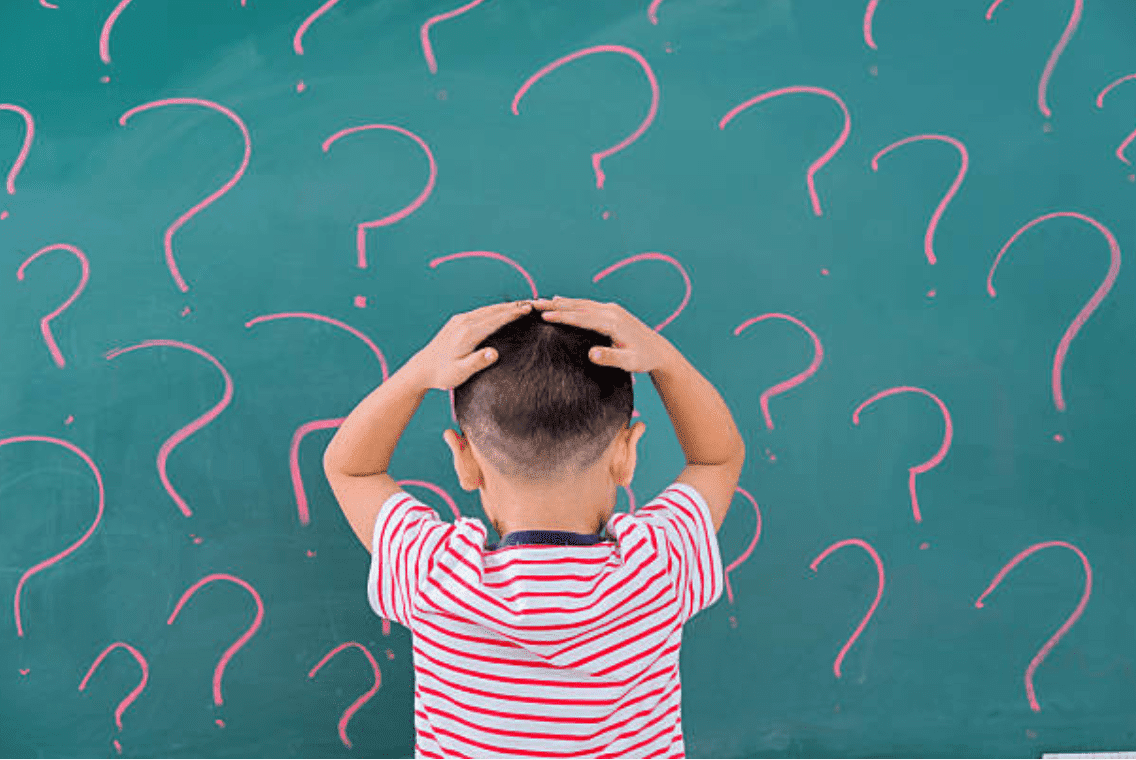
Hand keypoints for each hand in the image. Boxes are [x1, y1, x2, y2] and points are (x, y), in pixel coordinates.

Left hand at [412, 300, 532, 389]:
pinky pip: (479, 312)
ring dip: (504, 306)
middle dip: (512, 306)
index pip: (495, 320)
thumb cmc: (443, 374)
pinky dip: (493, 310)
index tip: (528, 309)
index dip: (513, 313)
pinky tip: (500, 311)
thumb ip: (478, 362)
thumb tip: (494, 352)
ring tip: (520, 305)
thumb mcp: (461, 372)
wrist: (422, 368)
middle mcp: (464, 323)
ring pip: (486, 309)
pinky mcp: (456, 322)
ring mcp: (459, 320)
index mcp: (468, 333)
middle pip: (493, 311)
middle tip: (531, 303)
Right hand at [532, 296, 670, 372]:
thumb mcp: (629, 363)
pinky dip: (570, 303)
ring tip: (539, 302)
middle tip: (532, 304)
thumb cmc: (643, 358)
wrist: (658, 350)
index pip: (582, 318)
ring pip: (581, 303)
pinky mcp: (611, 311)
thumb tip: (591, 354)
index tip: (544, 316)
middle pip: (578, 306)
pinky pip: (586, 305)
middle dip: (554, 305)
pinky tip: (558, 301)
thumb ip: (611, 358)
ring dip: (560, 302)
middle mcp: (611, 311)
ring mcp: (611, 309)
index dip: (562, 316)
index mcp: (613, 323)